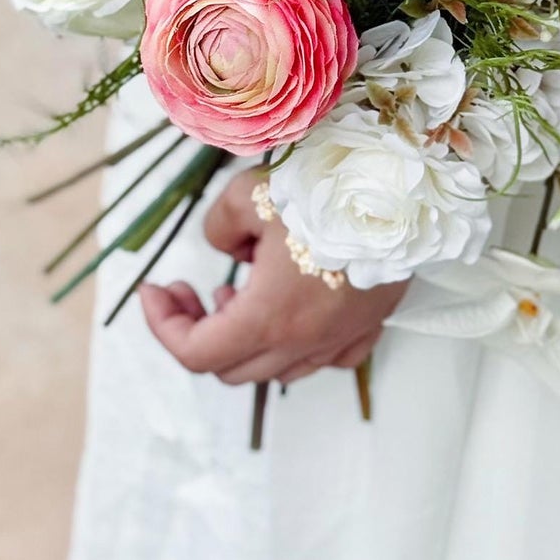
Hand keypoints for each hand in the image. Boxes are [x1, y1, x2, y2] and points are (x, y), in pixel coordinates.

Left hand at [139, 167, 408, 384]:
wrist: (403, 190)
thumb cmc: (326, 191)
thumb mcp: (249, 195)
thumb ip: (219, 227)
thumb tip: (227, 247)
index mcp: (266, 318)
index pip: (194, 353)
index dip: (162, 324)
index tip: (155, 287)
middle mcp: (302, 343)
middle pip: (229, 368)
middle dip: (199, 331)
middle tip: (194, 289)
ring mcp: (340, 340)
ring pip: (275, 369)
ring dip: (245, 340)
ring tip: (240, 291)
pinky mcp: (368, 328)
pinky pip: (322, 358)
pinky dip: (295, 344)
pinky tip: (295, 307)